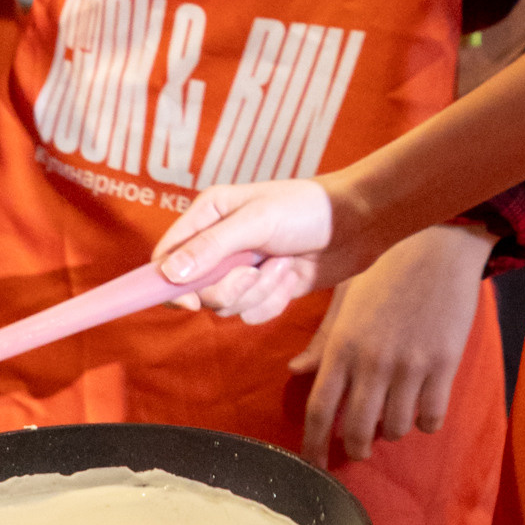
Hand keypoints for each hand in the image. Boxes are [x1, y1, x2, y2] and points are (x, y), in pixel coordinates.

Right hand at [154, 174, 383, 321]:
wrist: (357, 225)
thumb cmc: (307, 209)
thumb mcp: (257, 221)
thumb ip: (212, 248)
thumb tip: (170, 274)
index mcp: (208, 215)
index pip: (166, 256)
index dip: (169, 284)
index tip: (190, 302)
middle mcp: (219, 244)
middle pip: (196, 291)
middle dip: (230, 288)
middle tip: (255, 270)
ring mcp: (241, 269)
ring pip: (226, 307)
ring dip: (259, 291)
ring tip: (284, 263)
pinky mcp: (264, 290)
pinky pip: (253, 314)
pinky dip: (275, 301)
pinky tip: (293, 276)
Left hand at [290, 221, 492, 464]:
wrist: (438, 244)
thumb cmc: (385, 268)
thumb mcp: (346, 300)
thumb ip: (323, 339)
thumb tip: (296, 371)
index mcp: (342, 344)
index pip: (319, 410)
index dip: (312, 446)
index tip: (312, 464)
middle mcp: (372, 360)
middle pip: (356, 430)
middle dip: (354, 449)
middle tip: (356, 447)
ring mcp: (410, 365)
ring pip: (396, 428)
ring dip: (391, 431)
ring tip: (392, 416)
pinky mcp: (444, 364)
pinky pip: (431, 417)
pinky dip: (424, 422)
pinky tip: (422, 408)